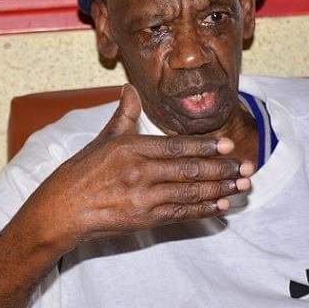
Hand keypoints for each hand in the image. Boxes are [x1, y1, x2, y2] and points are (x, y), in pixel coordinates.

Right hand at [31, 85, 251, 247]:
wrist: (62, 210)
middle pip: (190, 170)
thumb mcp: (103, 139)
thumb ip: (124, 115)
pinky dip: (204, 210)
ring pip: (190, 192)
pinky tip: (221, 206)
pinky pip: (181, 214)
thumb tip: (130, 87)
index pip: (177, 145)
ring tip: (241, 185)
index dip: (205, 146)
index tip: (228, 145)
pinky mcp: (145, 219)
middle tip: (246, 167)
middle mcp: (140, 172)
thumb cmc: (81, 173)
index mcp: (132, 148)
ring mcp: (144, 197)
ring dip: (220, 189)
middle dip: (222, 169)